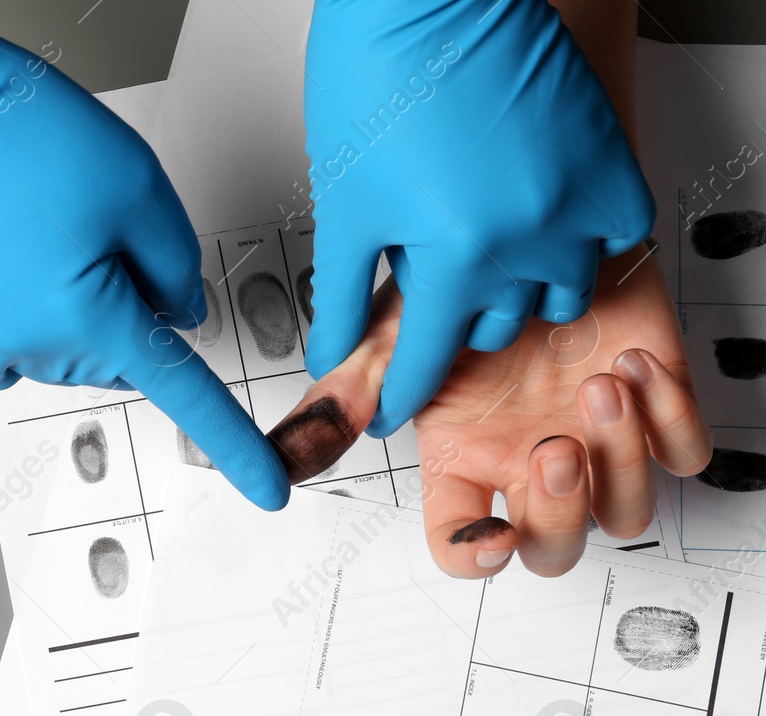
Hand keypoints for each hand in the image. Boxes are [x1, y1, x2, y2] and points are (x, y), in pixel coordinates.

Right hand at [0, 11, 291, 508]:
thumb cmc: (7, 132)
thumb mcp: (133, 183)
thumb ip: (174, 263)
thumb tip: (180, 314)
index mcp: (89, 319)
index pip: (183, 393)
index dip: (233, 443)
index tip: (266, 486)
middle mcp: (29, 347)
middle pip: (121, 356)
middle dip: (134, 308)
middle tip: (109, 227)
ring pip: (66, 348)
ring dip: (79, 304)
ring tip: (46, 220)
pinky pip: (8, 344)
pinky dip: (27, 314)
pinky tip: (12, 258)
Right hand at [270, 249, 711, 577]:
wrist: (539, 210)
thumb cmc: (463, 268)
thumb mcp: (391, 331)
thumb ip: (341, 397)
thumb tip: (286, 456)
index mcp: (465, 455)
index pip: (461, 540)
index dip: (475, 555)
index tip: (493, 535)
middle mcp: (528, 457)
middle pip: (552, 547)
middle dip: (561, 511)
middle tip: (557, 447)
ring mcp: (595, 437)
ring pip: (626, 513)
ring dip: (619, 461)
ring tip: (599, 388)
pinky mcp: (656, 403)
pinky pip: (684, 454)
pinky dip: (669, 420)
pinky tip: (635, 367)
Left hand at [302, 0, 655, 438]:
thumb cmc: (380, 78)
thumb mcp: (345, 204)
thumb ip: (341, 293)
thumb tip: (330, 356)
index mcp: (454, 253)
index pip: (428, 360)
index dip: (401, 390)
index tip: (390, 407)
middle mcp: (526, 234)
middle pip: (493, 326)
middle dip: (453, 319)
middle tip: (425, 288)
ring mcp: (575, 196)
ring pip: (559, 290)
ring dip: (518, 287)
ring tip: (480, 254)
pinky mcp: (607, 158)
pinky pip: (616, 232)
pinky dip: (582, 242)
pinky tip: (542, 226)